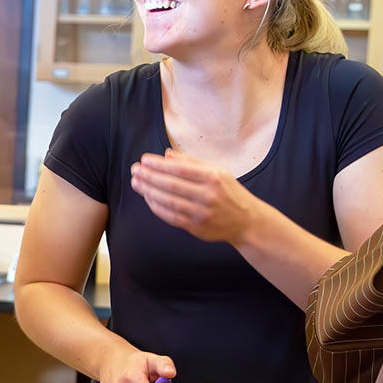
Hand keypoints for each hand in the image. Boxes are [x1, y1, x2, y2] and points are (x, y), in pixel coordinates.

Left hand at [129, 149, 258, 244]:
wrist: (246, 221)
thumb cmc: (230, 193)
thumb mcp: (217, 172)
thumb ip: (191, 162)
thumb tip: (166, 154)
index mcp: (213, 177)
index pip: (179, 169)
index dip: (159, 164)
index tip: (144, 160)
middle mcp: (207, 195)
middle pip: (170, 184)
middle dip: (149, 176)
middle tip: (135, 170)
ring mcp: (201, 212)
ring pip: (168, 201)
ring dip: (148, 191)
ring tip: (136, 182)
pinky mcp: (196, 227)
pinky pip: (170, 216)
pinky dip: (156, 207)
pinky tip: (148, 198)